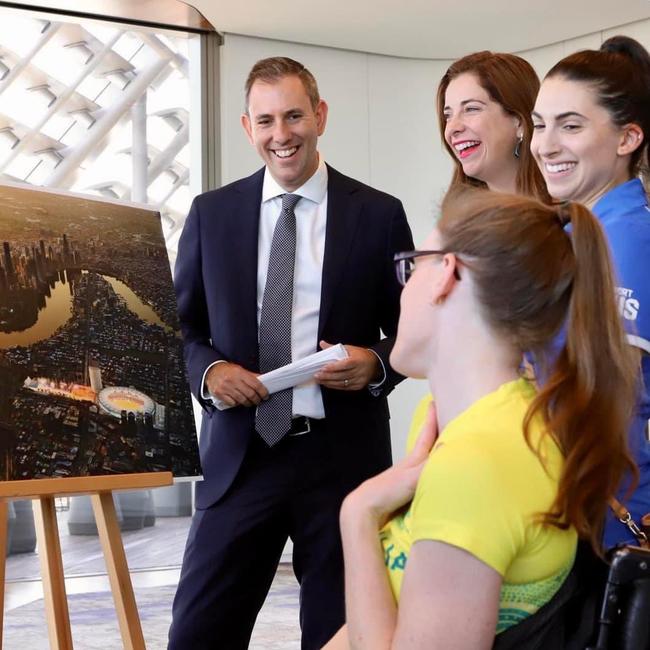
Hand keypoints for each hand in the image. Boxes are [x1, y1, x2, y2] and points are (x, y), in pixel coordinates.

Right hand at [205, 362, 268, 407]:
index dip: (263, 391)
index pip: (255, 384)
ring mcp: (225, 388)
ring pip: (242, 400)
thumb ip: (251, 376)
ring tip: (250, 402)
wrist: (212, 371)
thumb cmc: (227, 370)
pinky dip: (237, 404)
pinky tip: (238, 401)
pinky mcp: (220, 394)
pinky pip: (232, 403)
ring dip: (248, 403)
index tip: (265, 395)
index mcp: (239, 373)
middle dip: (257, 399)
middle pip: (250, 394)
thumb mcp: (240, 369)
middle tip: (259, 400)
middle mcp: (232, 380)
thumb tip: (263, 380)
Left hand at [314, 341, 380, 389]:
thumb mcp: (349, 348)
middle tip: (317, 375)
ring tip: (319, 380)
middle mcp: (359, 371)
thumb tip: (322, 343)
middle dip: (328, 376)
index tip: (323, 368)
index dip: (333, 367)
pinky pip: (345, 388)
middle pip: (341, 375)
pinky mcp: (358, 386)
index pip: (344, 365)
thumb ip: (334, 347)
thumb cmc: (361, 355)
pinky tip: (327, 383)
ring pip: (342, 383)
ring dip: (329, 382)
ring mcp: (359, 380)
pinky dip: (335, 386)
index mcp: (357, 361)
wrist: (375, 364)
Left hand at [342, 403, 438, 526]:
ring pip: (427, 460)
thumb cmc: (389, 491)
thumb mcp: (414, 476)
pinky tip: (437, 475)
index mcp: (415, 458)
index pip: (427, 433)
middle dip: (437, 432)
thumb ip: (431, 464)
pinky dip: (434, 471)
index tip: (435, 401)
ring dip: (436, 452)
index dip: (432, 418)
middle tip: (446, 418)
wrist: (366, 508)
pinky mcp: (407, 490)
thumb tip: (449, 446)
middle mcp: (412, 464)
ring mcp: (409, 477)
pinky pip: (426, 476)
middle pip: (428, 444)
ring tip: (445, 445)